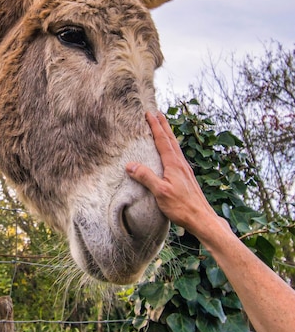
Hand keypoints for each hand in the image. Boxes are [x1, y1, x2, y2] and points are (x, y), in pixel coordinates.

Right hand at [126, 111, 219, 237]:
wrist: (201, 218)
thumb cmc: (181, 206)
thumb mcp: (160, 192)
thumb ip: (146, 177)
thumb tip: (130, 165)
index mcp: (174, 164)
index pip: (162, 140)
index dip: (155, 126)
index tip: (148, 114)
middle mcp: (181, 163)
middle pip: (171, 139)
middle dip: (164, 125)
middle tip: (158, 113)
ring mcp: (185, 169)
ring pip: (175, 146)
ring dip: (169, 134)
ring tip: (163, 127)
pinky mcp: (186, 176)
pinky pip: (177, 155)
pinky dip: (172, 146)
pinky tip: (171, 152)